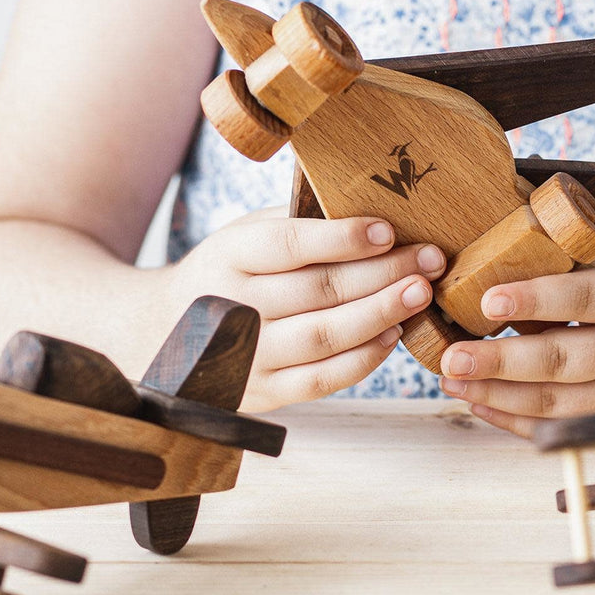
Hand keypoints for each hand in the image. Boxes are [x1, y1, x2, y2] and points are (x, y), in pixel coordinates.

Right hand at [167, 209, 445, 410]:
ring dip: (381, 315)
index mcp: (228, 256)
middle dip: (383, 274)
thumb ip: (296, 223)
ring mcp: (246, 355)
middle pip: (318, 290)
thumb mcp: (244, 236)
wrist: (164, 335)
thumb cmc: (227, 274)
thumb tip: (370, 203)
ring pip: (324, 336)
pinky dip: (363, 358)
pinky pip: (321, 379)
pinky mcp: (262, 392)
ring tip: (421, 294)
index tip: (389, 230)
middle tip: (430, 260)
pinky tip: (393, 335)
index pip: (290, 244)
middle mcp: (233, 306)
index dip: (342, 238)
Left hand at [437, 230, 594, 436]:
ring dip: (499, 396)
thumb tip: (502, 206)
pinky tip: (479, 403)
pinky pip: (561, 426)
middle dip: (502, 362)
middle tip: (451, 359)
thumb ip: (573, 241)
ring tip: (452, 380)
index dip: (535, 299)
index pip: (583, 297)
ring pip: (559, 403)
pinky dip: (516, 421)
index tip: (488, 300)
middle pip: (565, 360)